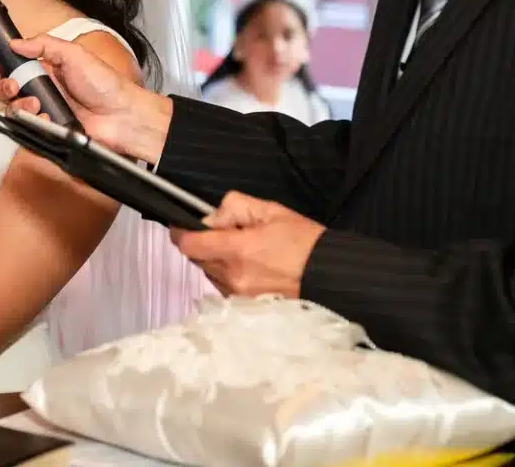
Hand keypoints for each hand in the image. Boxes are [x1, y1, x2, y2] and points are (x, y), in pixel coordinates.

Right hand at [0, 34, 172, 163]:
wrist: (122, 116)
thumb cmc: (105, 84)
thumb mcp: (75, 54)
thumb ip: (44, 45)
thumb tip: (16, 43)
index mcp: (47, 68)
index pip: (14, 66)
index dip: (0, 67)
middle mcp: (43, 89)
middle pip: (7, 89)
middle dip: (3, 87)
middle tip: (13, 87)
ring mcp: (44, 111)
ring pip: (13, 110)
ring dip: (18, 106)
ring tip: (35, 104)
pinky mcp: (48, 131)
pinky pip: (28, 130)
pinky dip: (31, 124)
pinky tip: (45, 118)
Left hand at [169, 191, 324, 297]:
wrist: (333, 277)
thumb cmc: (305, 241)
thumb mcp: (272, 211)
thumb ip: (235, 206)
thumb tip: (211, 216)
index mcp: (237, 250)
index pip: (190, 245)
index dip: (181, 233)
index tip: (182, 225)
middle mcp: (233, 276)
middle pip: (198, 260)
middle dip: (202, 245)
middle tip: (221, 234)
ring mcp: (240, 295)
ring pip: (210, 275)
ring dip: (215, 262)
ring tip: (240, 252)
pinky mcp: (249, 307)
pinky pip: (225, 289)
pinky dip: (228, 277)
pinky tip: (247, 269)